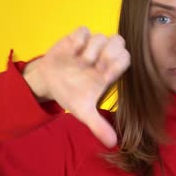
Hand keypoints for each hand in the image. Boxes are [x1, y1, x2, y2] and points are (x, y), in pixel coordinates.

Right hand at [23, 26, 130, 147]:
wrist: (48, 81)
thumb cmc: (70, 94)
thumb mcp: (83, 111)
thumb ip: (98, 126)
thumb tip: (112, 144)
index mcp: (109, 72)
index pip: (126, 59)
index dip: (117, 65)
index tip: (102, 75)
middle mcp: (103, 56)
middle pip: (119, 43)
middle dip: (106, 55)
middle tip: (92, 67)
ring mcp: (90, 46)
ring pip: (101, 37)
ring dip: (89, 51)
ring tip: (79, 62)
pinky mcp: (77, 37)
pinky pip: (83, 30)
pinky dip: (77, 40)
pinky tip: (71, 52)